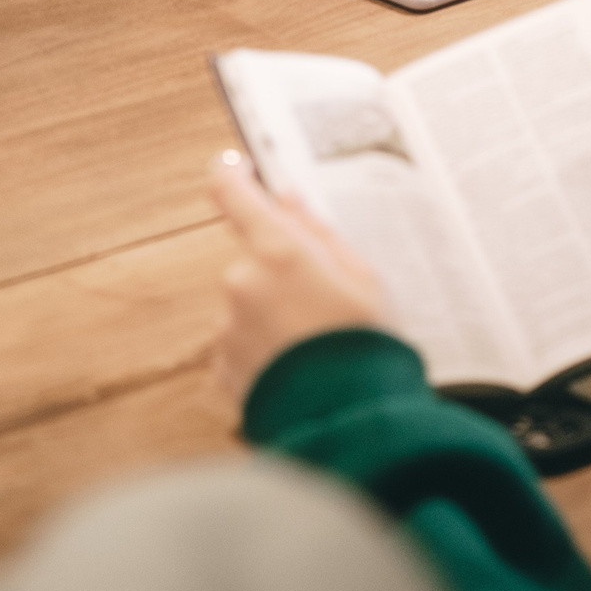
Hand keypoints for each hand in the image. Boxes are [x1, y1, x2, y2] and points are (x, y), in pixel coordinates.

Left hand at [208, 153, 385, 401]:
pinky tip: (300, 368)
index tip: (242, 169)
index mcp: (277, 251)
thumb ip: (318, 232)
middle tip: (327, 300)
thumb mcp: (363, 278)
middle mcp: (242, 282)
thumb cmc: (367, 344)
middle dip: (282, 271)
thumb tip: (286, 198)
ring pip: (249, 303)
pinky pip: (242, 344)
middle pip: (254, 258)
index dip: (233, 175)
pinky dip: (266, 350)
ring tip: (319, 345)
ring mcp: (227, 326)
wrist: (349, 421)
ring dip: (275, 314)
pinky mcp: (223, 366)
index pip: (233, 193)